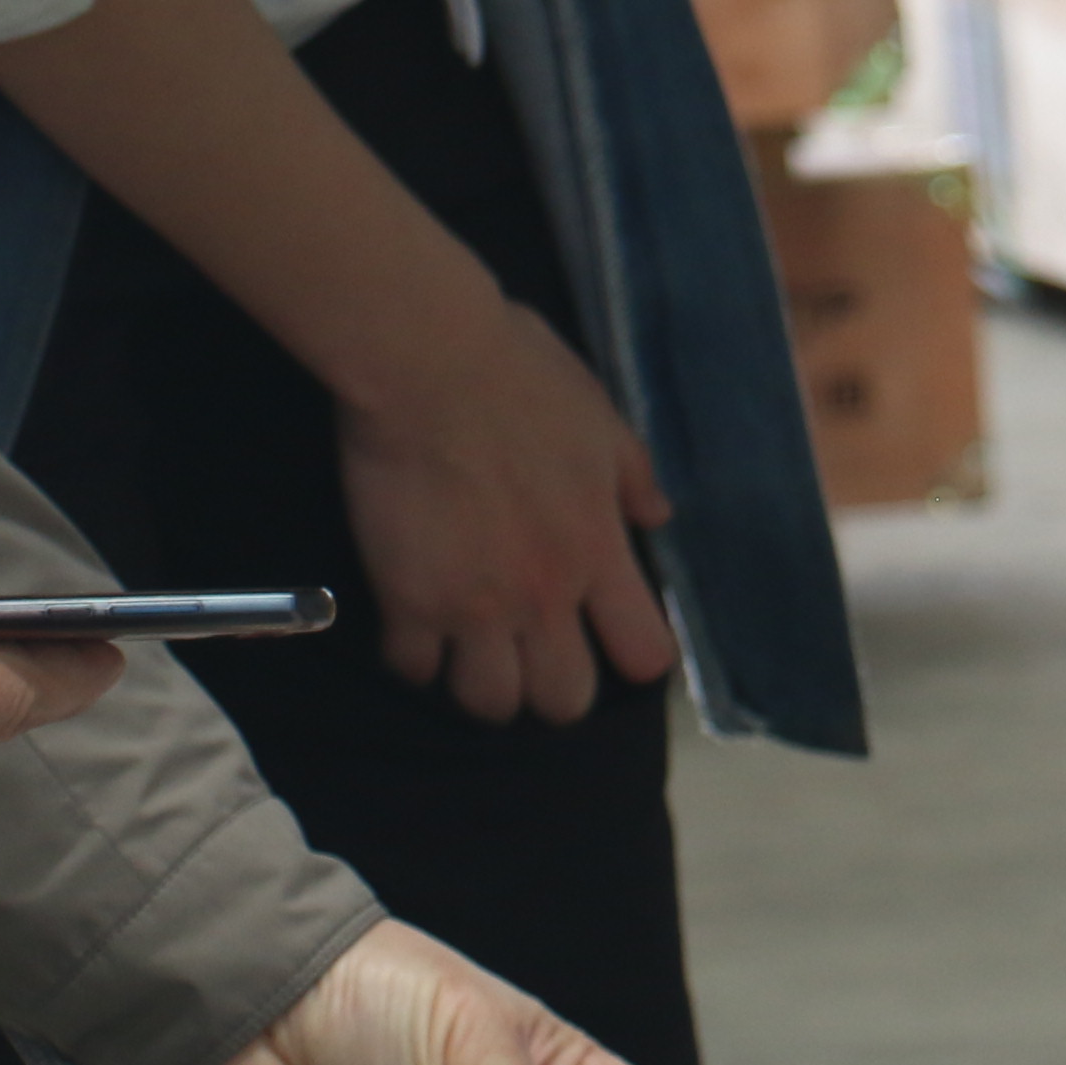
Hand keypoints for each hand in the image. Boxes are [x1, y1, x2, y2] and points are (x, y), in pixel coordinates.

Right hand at [333, 292, 679, 725]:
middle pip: (563, 702)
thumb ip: (631, 476)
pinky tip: (408, 624)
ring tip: (464, 649)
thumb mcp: (598, 416)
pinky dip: (411, 656)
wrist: (427, 360)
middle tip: (527, 654)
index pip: (644, 655)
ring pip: (488, 703)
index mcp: (598, 550)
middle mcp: (544, 594)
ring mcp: (474, 606)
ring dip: (480, 683)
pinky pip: (412, 669)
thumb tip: (658, 516)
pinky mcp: (408, 601)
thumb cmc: (518, 374)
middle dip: (550, 689)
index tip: (606, 636)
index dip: (629, 654)